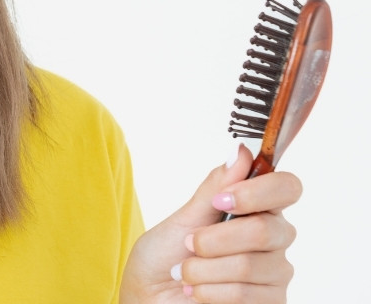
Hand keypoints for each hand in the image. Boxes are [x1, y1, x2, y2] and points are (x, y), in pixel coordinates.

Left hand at [120, 144, 301, 303]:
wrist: (151, 297)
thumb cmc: (165, 257)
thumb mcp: (184, 217)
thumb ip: (215, 187)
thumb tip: (240, 149)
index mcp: (257, 208)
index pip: (287, 187)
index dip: (258, 191)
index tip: (221, 200)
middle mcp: (275, 240)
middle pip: (267, 230)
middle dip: (215, 239)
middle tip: (189, 244)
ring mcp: (275, 274)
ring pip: (252, 265)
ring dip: (205, 269)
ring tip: (185, 273)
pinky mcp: (270, 303)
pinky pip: (249, 295)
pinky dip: (211, 292)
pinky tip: (196, 292)